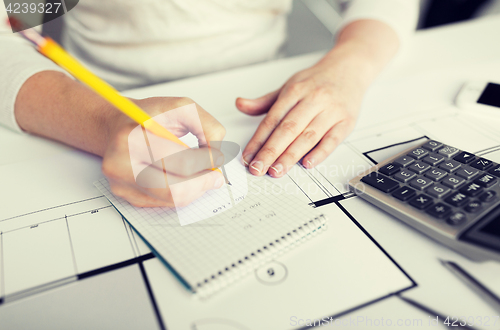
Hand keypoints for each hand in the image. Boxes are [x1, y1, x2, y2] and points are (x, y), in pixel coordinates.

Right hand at [101, 97, 225, 206]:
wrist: (118, 125)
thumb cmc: (148, 115)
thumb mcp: (180, 106)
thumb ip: (205, 125)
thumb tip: (218, 152)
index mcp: (132, 138)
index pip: (181, 161)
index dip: (207, 162)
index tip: (218, 157)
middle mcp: (120, 164)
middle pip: (174, 188)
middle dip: (203, 182)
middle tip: (215, 175)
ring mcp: (121, 184)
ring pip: (171, 200)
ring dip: (194, 190)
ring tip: (202, 177)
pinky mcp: (126, 195)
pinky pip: (162, 203)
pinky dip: (180, 193)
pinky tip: (183, 178)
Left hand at [236, 53, 363, 177]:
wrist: (350, 67)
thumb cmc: (317, 81)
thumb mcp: (289, 86)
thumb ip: (265, 101)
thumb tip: (240, 104)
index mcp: (295, 91)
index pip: (272, 119)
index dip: (258, 140)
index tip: (248, 157)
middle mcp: (313, 100)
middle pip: (288, 129)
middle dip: (270, 151)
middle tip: (258, 168)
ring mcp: (331, 111)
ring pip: (308, 136)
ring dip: (290, 156)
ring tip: (276, 170)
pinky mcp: (346, 121)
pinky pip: (332, 140)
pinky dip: (320, 153)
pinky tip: (307, 163)